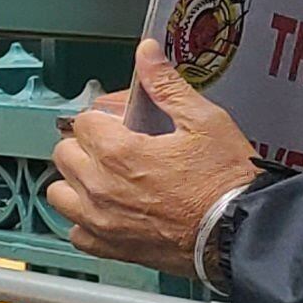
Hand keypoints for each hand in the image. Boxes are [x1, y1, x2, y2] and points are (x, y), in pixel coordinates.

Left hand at [46, 40, 262, 275]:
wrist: (242, 232)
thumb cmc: (227, 182)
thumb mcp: (203, 121)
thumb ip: (167, 86)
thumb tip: (147, 54)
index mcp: (117, 152)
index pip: (83, 121)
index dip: (104, 118)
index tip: (122, 124)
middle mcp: (100, 188)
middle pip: (65, 155)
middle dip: (86, 146)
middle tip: (116, 148)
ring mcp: (102, 221)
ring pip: (60, 194)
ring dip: (76, 183)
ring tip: (105, 178)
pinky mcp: (111, 248)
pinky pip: (76, 233)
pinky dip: (85, 222)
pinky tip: (108, 212)